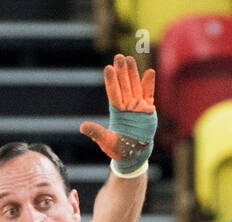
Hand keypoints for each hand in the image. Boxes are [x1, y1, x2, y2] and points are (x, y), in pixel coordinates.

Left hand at [80, 54, 156, 175]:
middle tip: (119, 56)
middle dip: (121, 71)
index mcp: (116, 111)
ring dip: (133, 73)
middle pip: (124, 85)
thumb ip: (96, 132)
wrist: (133, 155)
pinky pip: (149, 95)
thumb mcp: (106, 141)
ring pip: (135, 86)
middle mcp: (126, 105)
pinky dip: (149, 85)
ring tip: (130, 58)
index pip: (113, 92)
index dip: (111, 81)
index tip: (108, 68)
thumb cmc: (117, 149)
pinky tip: (149, 72)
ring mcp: (138, 107)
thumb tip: (82, 127)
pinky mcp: (148, 111)